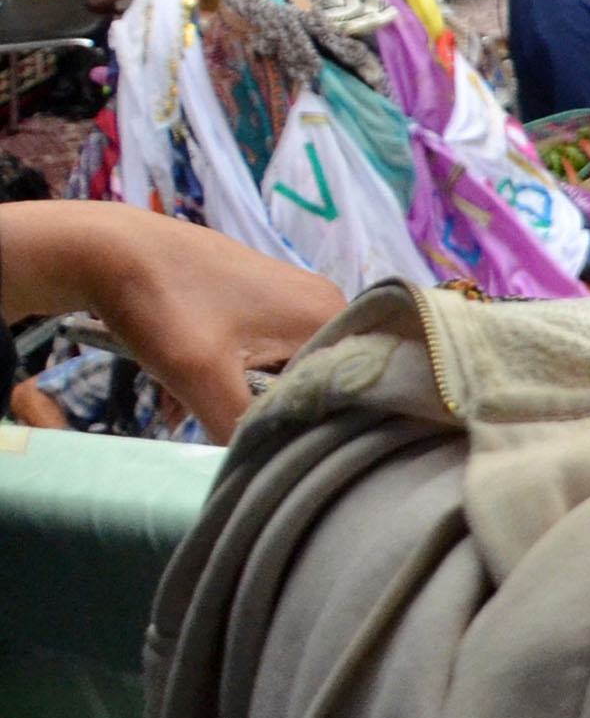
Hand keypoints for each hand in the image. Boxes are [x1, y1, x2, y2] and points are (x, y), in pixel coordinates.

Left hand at [41, 208, 342, 435]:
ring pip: (291, 365)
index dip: (326, 419)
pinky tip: (207, 384)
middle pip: (321, 375)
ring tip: (216, 407)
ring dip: (257, 392)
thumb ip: (241, 428)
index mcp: (329, 313)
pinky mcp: (263, 296)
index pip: (352, 383)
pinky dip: (243, 373)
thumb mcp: (201, 378)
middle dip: (284, 406)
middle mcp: (324, 300)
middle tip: (245, 429)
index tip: (292, 444)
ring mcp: (293, 295)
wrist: (110, 250)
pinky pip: (271, 348)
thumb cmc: (165, 306)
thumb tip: (266, 467)